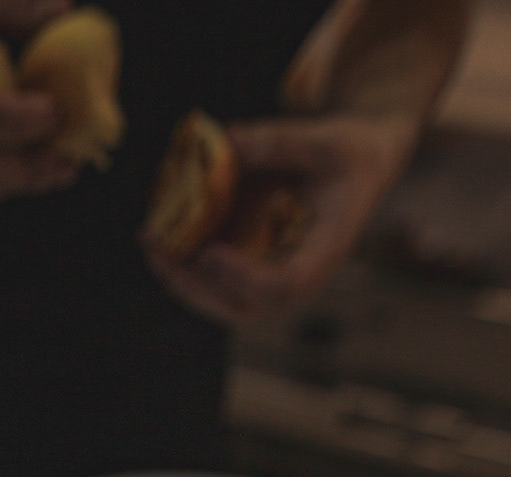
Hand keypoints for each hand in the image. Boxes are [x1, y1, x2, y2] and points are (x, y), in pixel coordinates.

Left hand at [146, 111, 418, 325]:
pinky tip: (157, 235)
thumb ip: (280, 142)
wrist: (361, 166)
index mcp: (323, 254)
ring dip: (181, 279)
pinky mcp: (257, 268)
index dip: (244, 276)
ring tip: (149, 243)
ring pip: (223, 301)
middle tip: (159, 254)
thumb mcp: (326, 137)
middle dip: (196, 286)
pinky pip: (216, 281)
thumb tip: (227, 139)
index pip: (283, 285)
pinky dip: (186, 263)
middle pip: (243, 306)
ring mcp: (276, 279)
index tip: (210, 253)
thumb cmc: (350, 152)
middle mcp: (298, 278)